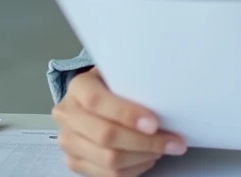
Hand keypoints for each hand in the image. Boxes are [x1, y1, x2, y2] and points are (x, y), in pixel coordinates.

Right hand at [53, 67, 186, 176]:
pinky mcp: (74, 162)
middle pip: (105, 136)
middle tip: (173, 142)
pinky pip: (108, 175)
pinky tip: (148, 158)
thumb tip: (166, 99)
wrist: (89, 100)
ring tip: (163, 149)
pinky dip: (134, 169)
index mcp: (78, 87)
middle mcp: (67, 114)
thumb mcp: (119, 75)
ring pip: (108, 159)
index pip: (97, 101)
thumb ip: (134, 84)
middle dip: (145, 142)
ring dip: (143, 157)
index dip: (126, 114)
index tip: (154, 123)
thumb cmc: (112, 86)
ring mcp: (68, 141)